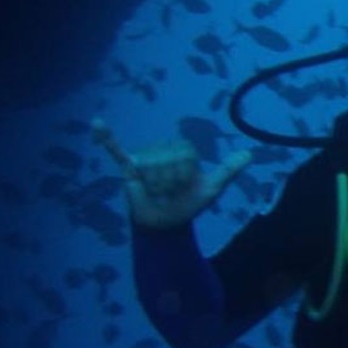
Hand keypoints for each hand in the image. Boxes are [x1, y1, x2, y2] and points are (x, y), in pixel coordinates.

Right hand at [91, 118, 251, 228]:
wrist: (167, 222)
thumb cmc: (189, 203)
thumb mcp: (211, 188)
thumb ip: (228, 170)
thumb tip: (250, 154)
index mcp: (183, 150)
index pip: (185, 157)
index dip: (185, 176)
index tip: (185, 186)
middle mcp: (163, 149)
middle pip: (168, 162)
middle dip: (170, 183)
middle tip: (169, 192)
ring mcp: (145, 157)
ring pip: (151, 169)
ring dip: (155, 186)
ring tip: (157, 193)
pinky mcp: (128, 167)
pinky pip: (117, 151)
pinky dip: (106, 138)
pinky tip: (97, 125)